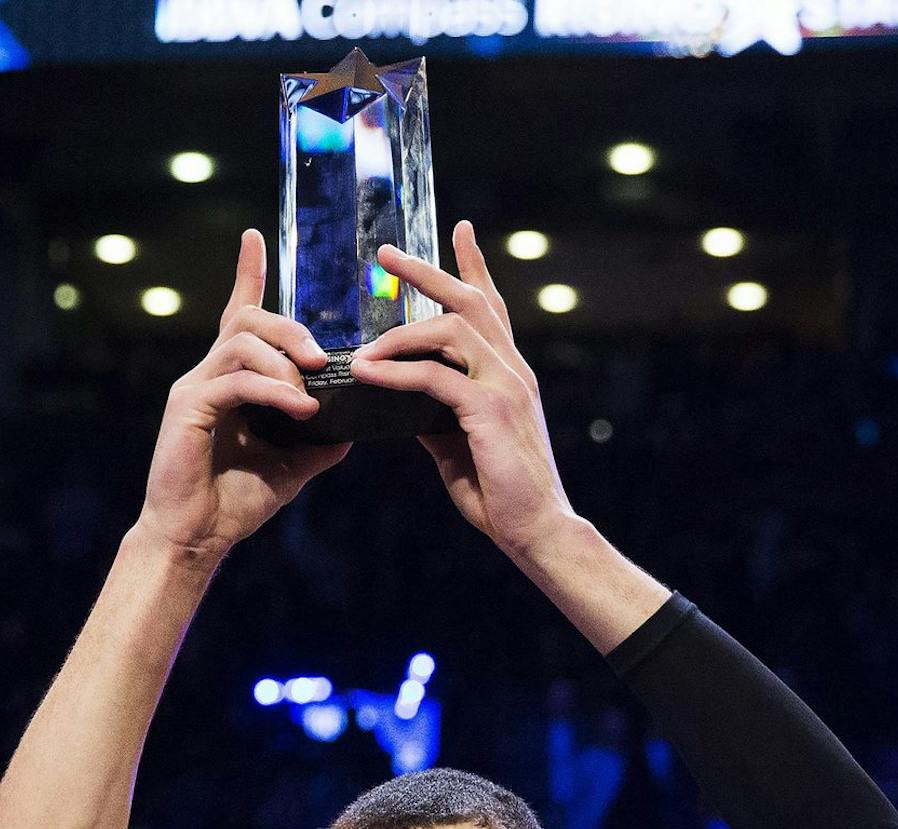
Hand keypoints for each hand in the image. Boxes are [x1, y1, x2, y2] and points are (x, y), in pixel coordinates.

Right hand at [134, 230, 349, 566]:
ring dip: (285, 360)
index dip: (247, 274)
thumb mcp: (293, 466)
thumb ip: (320, 438)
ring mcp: (196, 386)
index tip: (254, 236)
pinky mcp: (188, 407)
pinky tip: (298, 408)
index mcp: (233, 380)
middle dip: (291, 328)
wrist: (196, 537)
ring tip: (310, 392)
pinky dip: (273, 390)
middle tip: (321, 358)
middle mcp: (210, 374)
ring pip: (242, 341)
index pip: (240, 314)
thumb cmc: (236, 502)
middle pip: (249, 319)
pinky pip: (236, 380)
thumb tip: (356, 424)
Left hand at [349, 221, 576, 562]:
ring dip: (399, 334)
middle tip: (383, 254)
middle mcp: (512, 370)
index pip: (492, 306)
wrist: (537, 529)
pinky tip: (367, 374)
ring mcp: (505, 386)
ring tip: (360, 350)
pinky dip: (397, 373)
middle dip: (426, 272)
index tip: (458, 229)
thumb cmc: (501, 493)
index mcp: (509, 374)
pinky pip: (435, 377)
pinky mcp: (490, 411)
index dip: (473, 266)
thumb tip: (401, 398)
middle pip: (469, 301)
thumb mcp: (459, 444)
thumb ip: (435, 413)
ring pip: (449, 331)